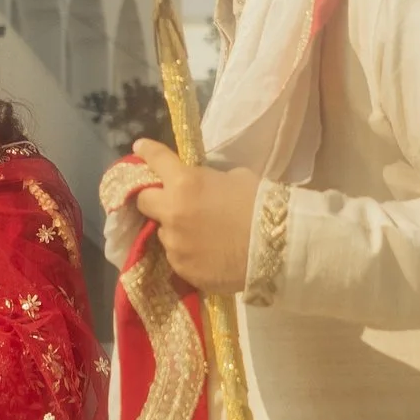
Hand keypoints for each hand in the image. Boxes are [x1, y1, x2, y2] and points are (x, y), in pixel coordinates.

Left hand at [124, 141, 258, 295]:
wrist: (278, 247)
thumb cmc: (261, 204)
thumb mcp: (234, 177)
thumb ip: (207, 180)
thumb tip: (201, 187)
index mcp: (184, 182)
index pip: (155, 159)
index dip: (147, 152)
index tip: (140, 149)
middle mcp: (171, 213)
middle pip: (143, 202)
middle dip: (153, 199)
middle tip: (168, 201)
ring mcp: (174, 244)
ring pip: (164, 233)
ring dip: (176, 230)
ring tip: (201, 235)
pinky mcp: (182, 269)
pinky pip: (178, 257)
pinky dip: (188, 253)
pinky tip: (208, 254)